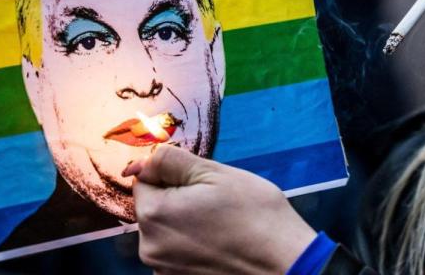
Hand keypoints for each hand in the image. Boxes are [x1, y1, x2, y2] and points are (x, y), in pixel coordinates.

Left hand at [125, 144, 316, 274]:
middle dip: (179, 199)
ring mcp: (164, 269)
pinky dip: (194, 245)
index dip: (174, 175)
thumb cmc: (255, 214)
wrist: (285, 262)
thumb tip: (139, 162)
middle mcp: (150, 247)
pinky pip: (178, 252)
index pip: (144, 180)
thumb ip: (170, 161)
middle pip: (154, 208)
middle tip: (217, 203)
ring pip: (167, 230)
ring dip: (186, 223)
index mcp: (154, 215)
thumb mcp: (215, 173)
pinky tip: (221, 243)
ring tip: (222, 224)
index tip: (203, 184)